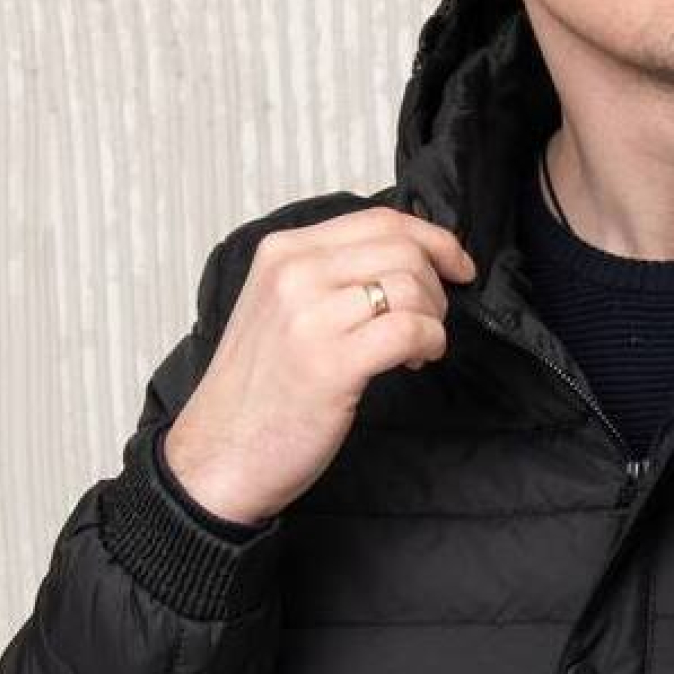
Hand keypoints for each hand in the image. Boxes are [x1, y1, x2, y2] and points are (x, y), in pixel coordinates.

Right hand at [164, 206, 474, 523]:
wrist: (219, 454)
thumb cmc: (258, 392)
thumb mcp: (280, 310)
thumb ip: (330, 277)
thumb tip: (405, 263)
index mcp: (282, 253)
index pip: (378, 219)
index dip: (433, 239)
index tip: (455, 265)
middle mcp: (294, 275)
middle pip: (402, 248)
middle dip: (436, 284)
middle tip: (430, 321)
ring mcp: (310, 316)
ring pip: (410, 285)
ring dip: (432, 318)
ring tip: (417, 347)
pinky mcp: (331, 363)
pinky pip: (409, 329)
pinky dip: (429, 343)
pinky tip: (415, 361)